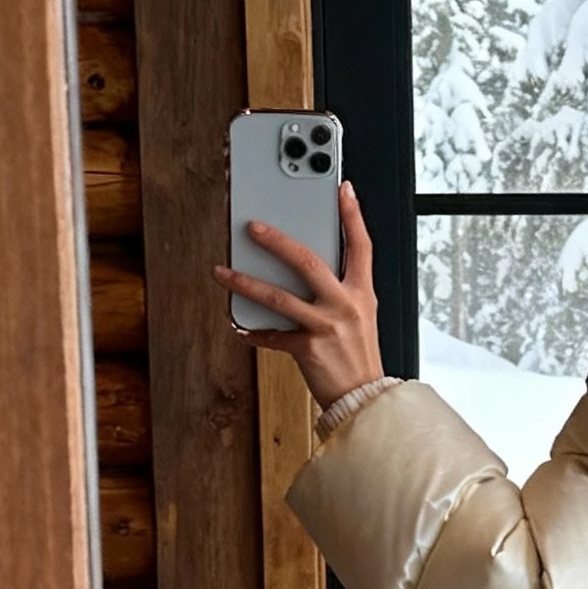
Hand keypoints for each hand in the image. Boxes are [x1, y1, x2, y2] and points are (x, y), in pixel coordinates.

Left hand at [214, 181, 382, 407]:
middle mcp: (345, 305)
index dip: (353, 216)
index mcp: (362, 293)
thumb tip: (312, 269)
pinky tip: (240, 324)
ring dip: (246, 282)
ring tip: (224, 273)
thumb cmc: (359, 358)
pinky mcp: (307, 348)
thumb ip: (342, 290)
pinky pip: (272, 335)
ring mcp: (325, 326)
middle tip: (253, 227)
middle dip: (277, 240)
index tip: (343, 189)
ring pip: (279, 296)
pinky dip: (253, 330)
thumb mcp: (361, 317)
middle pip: (307, 260)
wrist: (363, 398)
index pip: (361, 246)